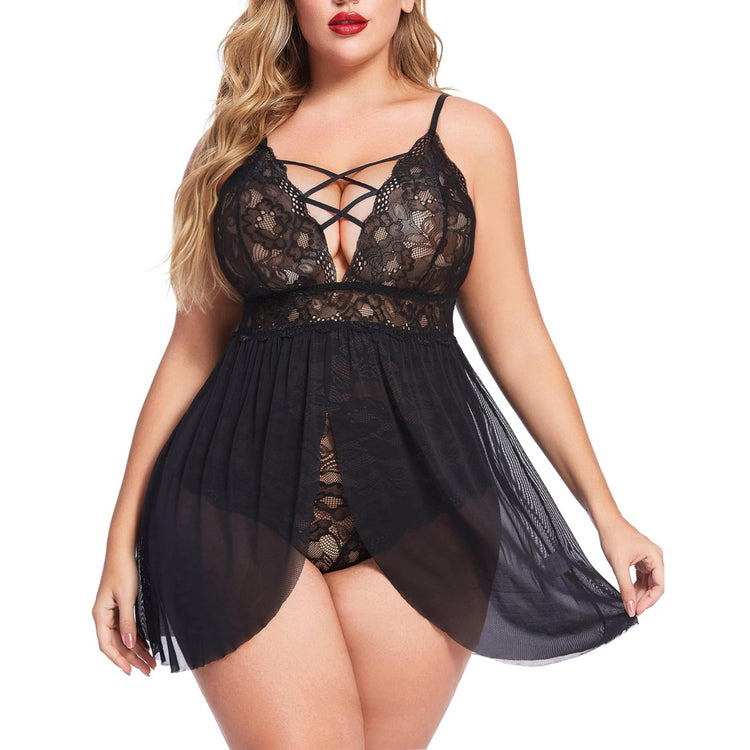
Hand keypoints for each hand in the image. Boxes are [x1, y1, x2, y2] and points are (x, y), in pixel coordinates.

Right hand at [92, 551, 156, 675]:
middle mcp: (104, 616)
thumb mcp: (127, 598)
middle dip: (132, 659)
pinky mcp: (121, 606)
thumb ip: (128, 622)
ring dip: (137, 651)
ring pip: (123, 638)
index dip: (119, 660)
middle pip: (117, 644)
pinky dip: (138, 639)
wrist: (124, 550)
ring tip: (151, 664)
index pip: (107, 645)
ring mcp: (112, 612)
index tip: (131, 672)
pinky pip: (127, 629)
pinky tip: (148, 647)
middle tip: (148, 671)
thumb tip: (130, 645)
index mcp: (100, 615)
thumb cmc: (124, 571)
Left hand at [596, 514, 663, 617]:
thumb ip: (625, 588)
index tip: (637, 610)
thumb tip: (630, 607)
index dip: (649, 601)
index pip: (659, 586)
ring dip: (639, 593)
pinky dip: (635, 586)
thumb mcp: (619, 565)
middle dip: (644, 598)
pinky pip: (642, 577)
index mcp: (655, 557)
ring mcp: (648, 558)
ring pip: (648, 582)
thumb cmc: (613, 536)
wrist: (605, 521)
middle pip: (655, 585)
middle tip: (632, 609)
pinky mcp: (640, 559)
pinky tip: (628, 593)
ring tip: (629, 603)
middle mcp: (655, 558)